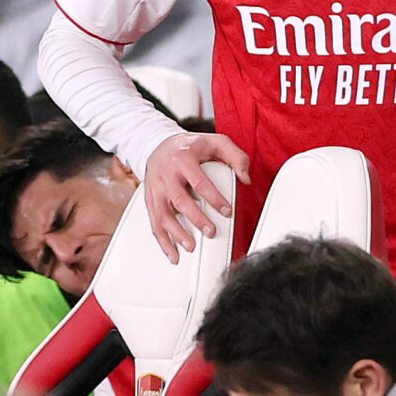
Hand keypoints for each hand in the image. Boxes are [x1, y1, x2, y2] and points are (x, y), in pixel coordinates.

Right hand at [142, 132, 250, 262]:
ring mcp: (156, 189)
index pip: (199, 181)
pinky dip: (163, 241)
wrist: (157, 144)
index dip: (214, 198)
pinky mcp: (150, 200)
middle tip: (211, 231)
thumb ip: (235, 156)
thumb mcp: (214, 141)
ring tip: (190, 246)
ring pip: (163, 214)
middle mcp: (166, 175)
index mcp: (182, 159)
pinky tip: (173, 254)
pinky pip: (154, 222)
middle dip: (196, 218)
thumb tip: (245, 179)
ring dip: (176, 233)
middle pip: (179, 200)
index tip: (227, 211)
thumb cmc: (189, 146)